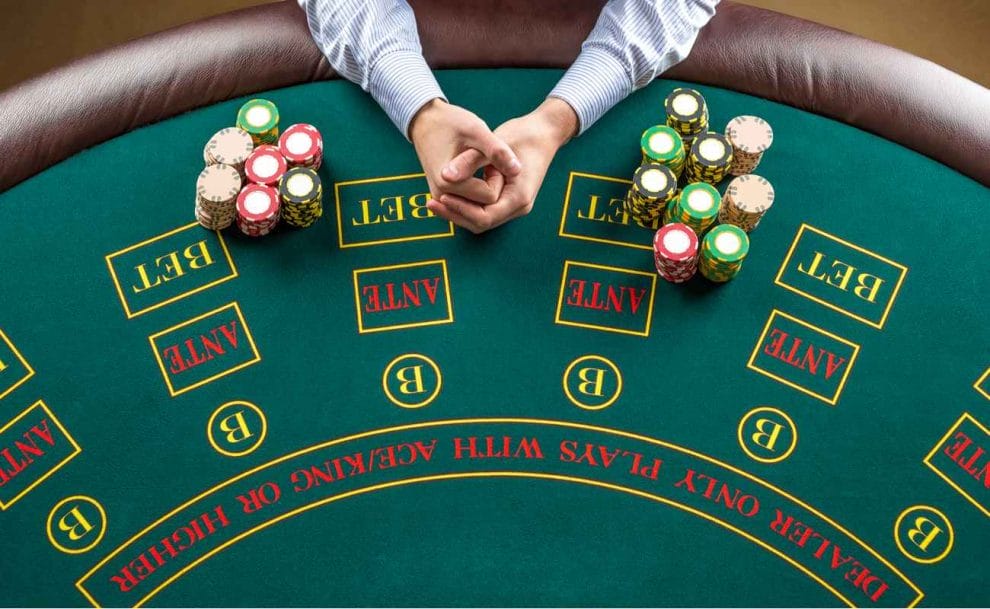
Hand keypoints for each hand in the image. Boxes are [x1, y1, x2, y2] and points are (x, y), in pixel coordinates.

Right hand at [409, 99, 521, 206]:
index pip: (490, 196)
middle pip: (485, 204)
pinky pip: (471, 202)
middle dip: (492, 185)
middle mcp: (442, 196)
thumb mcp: (477, 130)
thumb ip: (497, 151)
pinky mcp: (444, 196)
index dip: (497, 177)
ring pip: (479, 205)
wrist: (427, 122)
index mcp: (449, 183)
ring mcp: (442, 198)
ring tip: (482, 166)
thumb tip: (517, 170)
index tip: (491, 158)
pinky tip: (478, 172)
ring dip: (486, 188)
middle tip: (487, 162)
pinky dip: (479, 191)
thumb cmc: (451, 123)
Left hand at [428, 98, 577, 233]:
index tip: (439, 196)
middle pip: (481, 223)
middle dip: (455, 214)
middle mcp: (519, 207)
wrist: (542, 132)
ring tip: (434, 200)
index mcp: (518, 197)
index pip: (484, 217)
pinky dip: (466, 206)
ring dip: (459, 212)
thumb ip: (469, 162)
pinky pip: (485, 210)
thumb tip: (444, 176)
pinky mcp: (509, 199)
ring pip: (481, 219)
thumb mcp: (492, 145)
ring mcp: (515, 205)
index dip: (459, 210)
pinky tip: (449, 195)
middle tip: (430, 203)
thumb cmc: (521, 135)